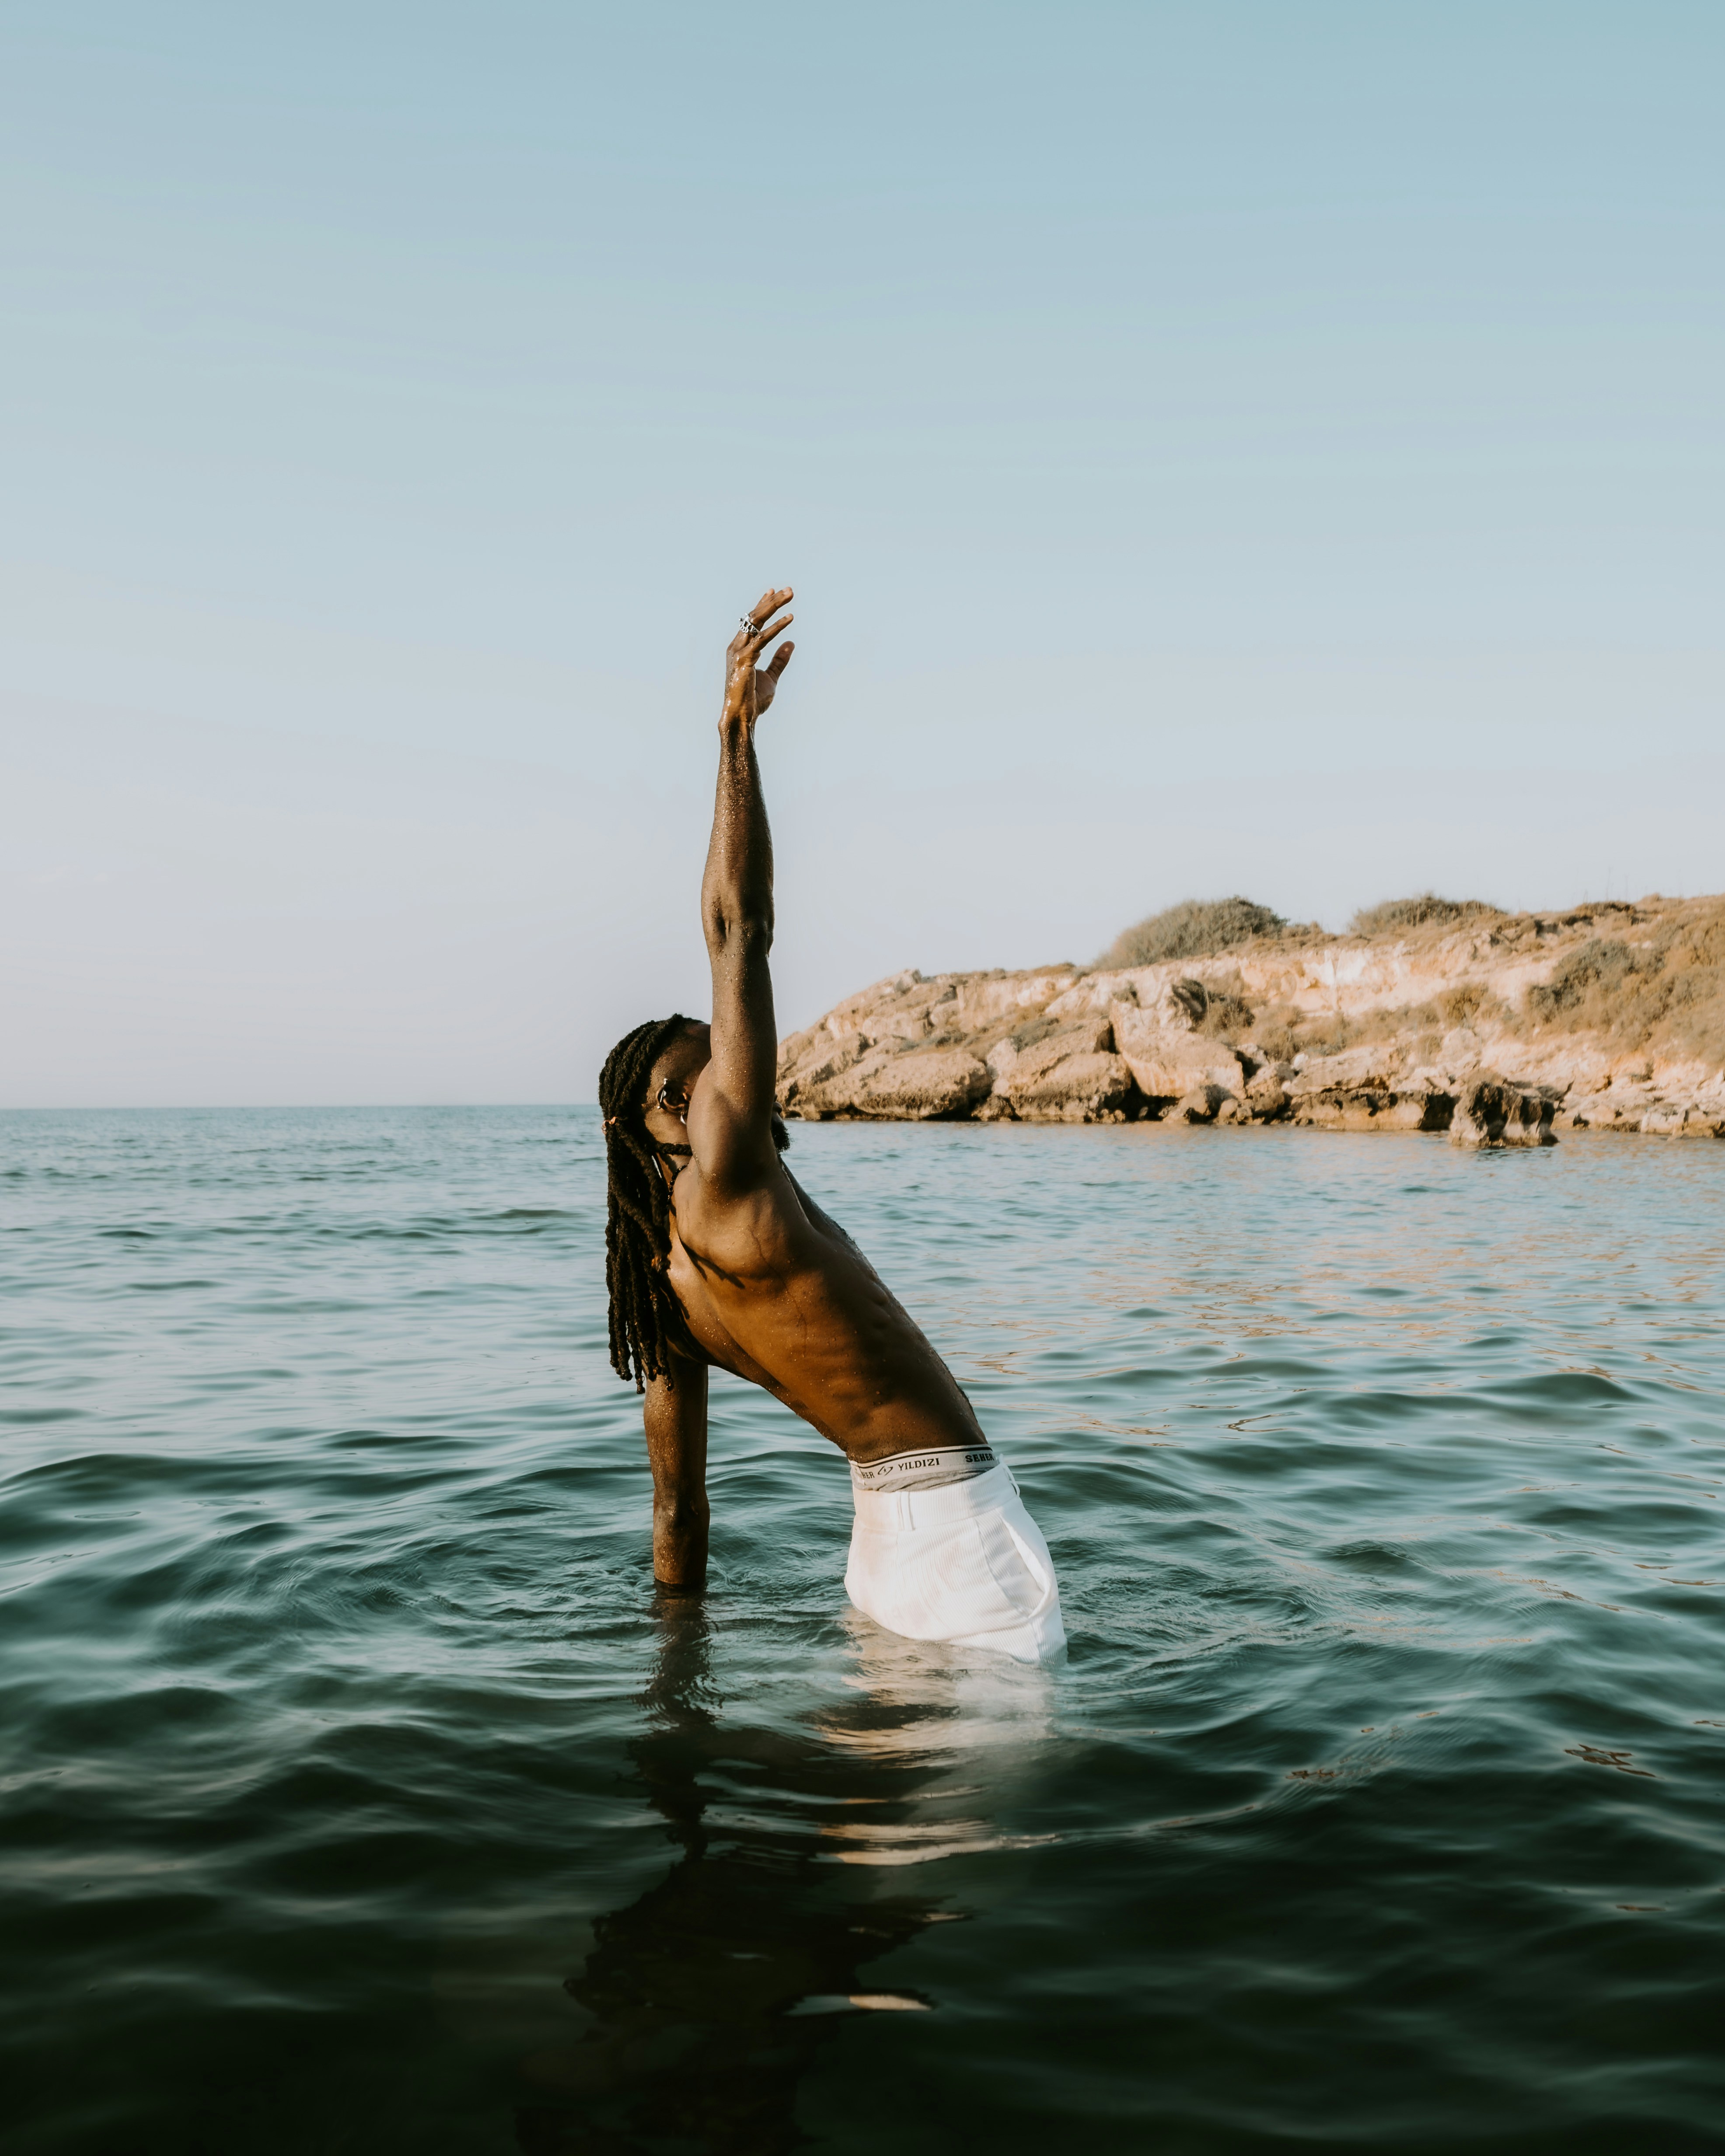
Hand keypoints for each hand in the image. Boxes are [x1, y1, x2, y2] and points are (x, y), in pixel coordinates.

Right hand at [722, 587, 793, 727]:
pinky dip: (776, 627)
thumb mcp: (771, 676)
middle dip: (772, 601)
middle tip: (789, 590)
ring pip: (756, 621)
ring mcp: (739, 651)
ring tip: (790, 595)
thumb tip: (791, 643)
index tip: (774, 591)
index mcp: (740, 648)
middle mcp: (736, 646)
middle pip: (754, 616)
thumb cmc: (753, 700)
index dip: (763, 605)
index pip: (751, 621)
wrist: (741, 716)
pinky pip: (762, 639)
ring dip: (774, 606)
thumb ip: (779, 660)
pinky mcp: (744, 659)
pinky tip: (789, 619)